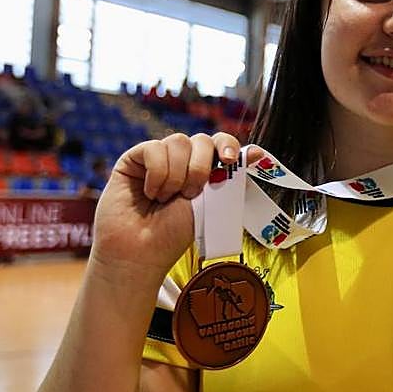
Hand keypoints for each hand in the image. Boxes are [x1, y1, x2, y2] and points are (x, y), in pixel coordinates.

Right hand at [90, 132, 261, 283]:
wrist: (142, 251)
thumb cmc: (175, 233)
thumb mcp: (211, 204)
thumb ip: (230, 178)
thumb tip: (258, 152)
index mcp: (205, 169)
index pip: (222, 142)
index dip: (228, 145)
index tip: (230, 160)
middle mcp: (182, 160)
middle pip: (202, 140)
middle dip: (201, 167)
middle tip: (191, 194)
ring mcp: (158, 157)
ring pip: (179, 141)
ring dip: (178, 174)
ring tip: (167, 199)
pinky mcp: (134, 159)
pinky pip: (153, 148)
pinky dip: (156, 173)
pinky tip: (150, 193)